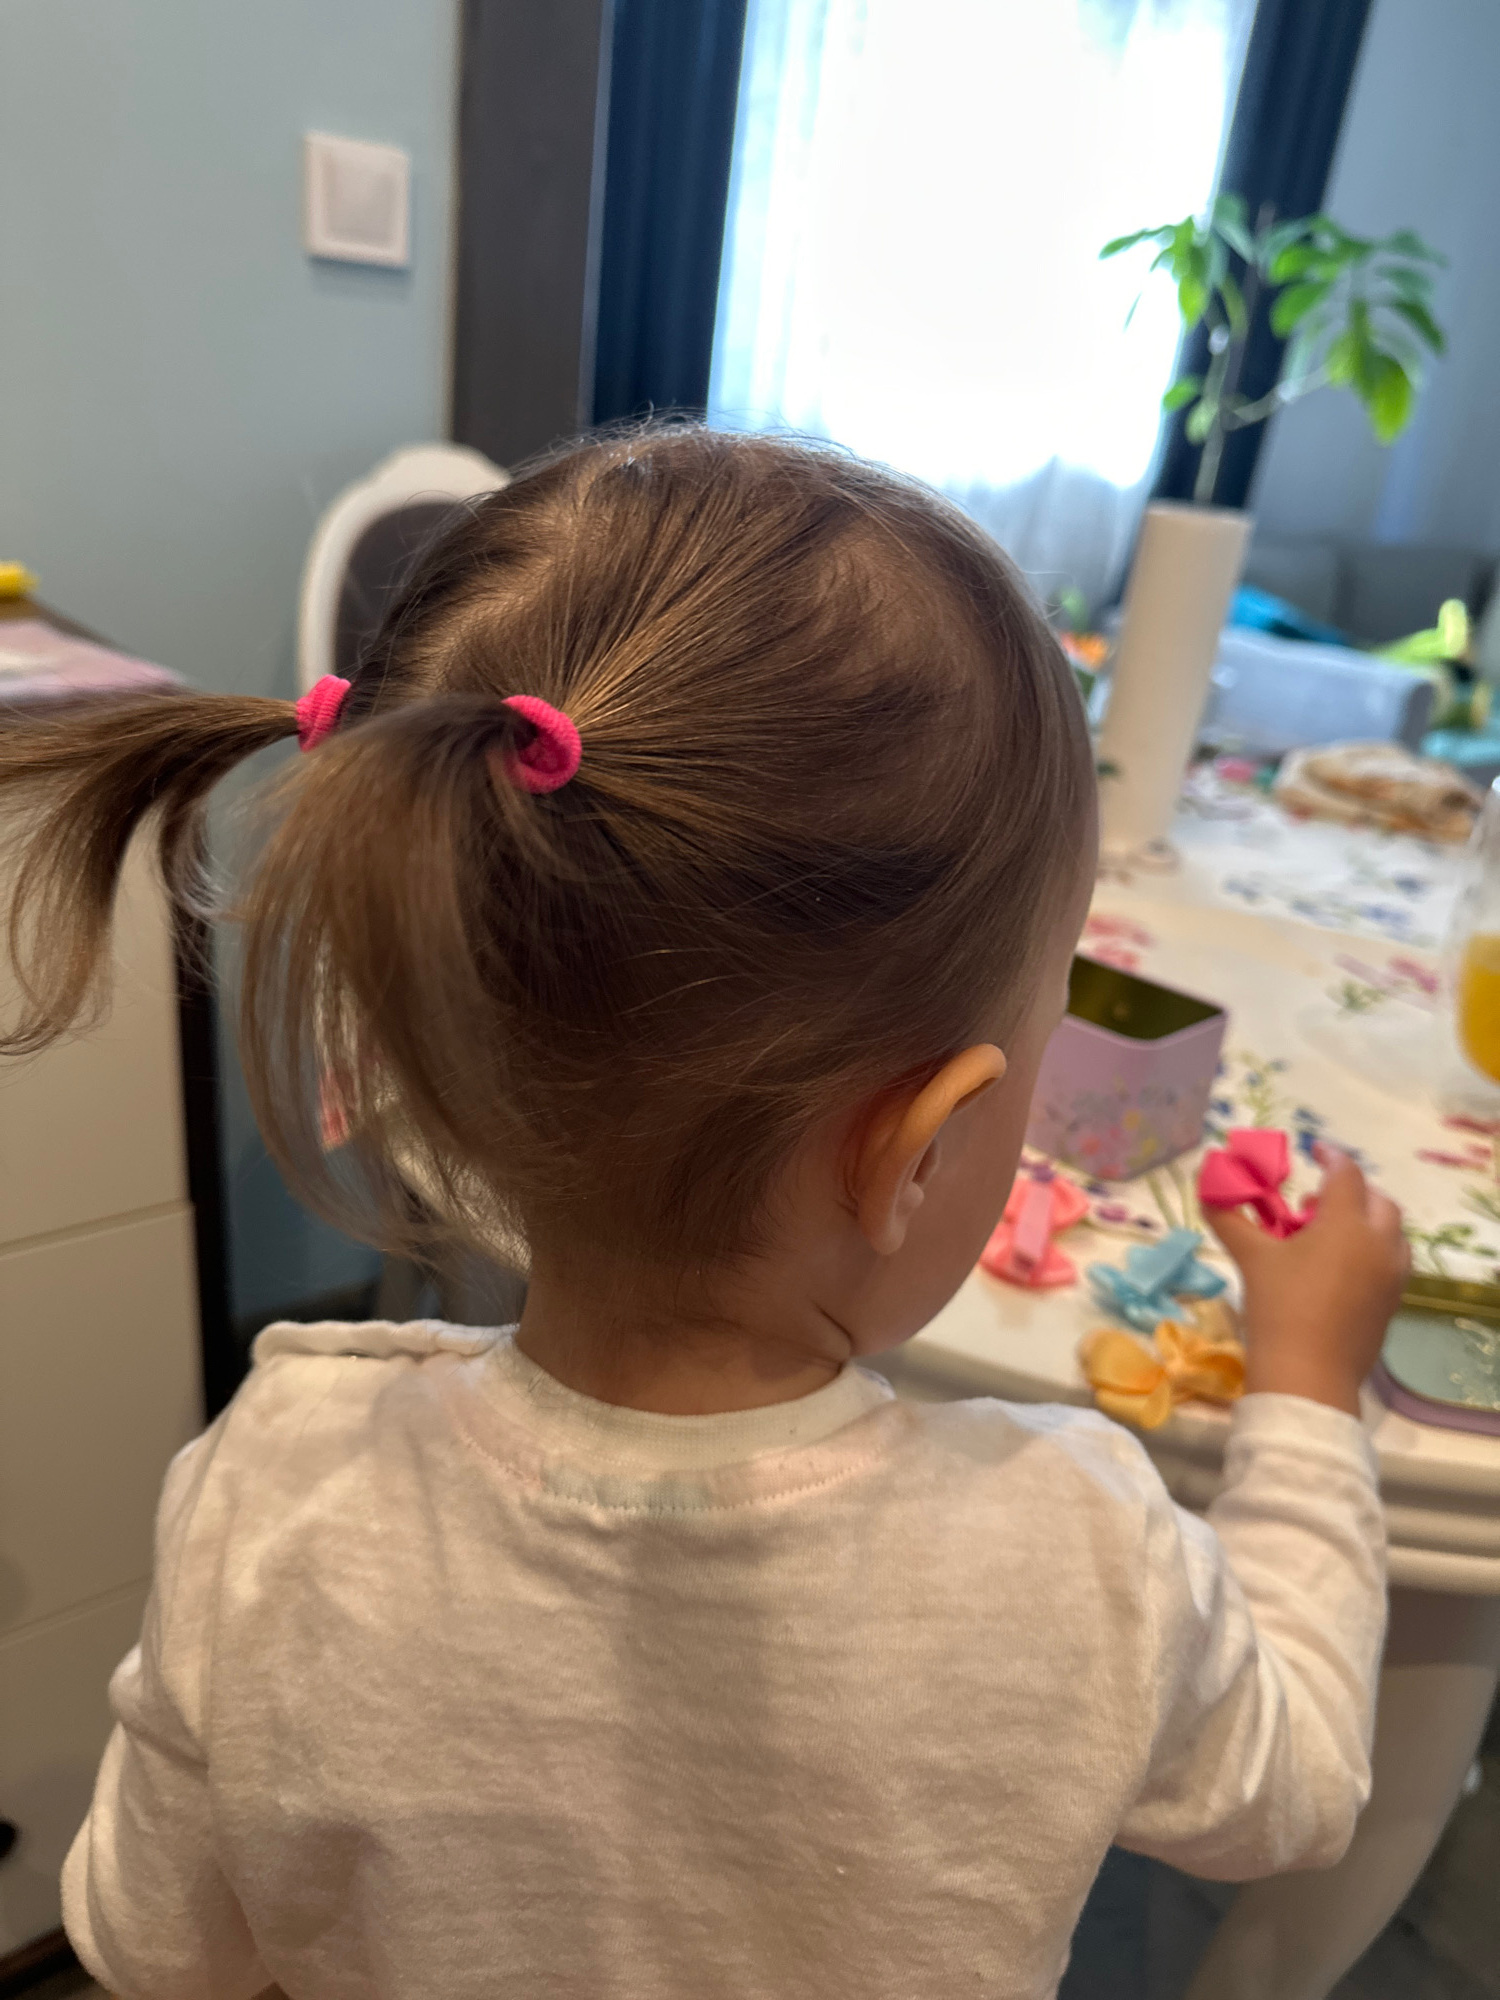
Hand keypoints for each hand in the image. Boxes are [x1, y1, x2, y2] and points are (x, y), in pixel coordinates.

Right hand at [1204, 1149, 1408, 1416]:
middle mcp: (1379, 1244)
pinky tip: (1340, 1269)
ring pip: (1392, 1234)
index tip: (1314, 1150)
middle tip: (1317, 1201)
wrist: (1308, 1376)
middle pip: (1379, 1201)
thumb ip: (1230, 1218)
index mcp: (1347, 1224)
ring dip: (1368, 1222)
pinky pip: (1391, 1263)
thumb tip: (1208, 1189)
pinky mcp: (1392, 1304)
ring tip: (1331, 1235)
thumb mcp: (1251, 1258)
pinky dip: (1372, 1252)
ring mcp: (1391, 1276)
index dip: (1331, 1156)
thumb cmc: (1279, 1308)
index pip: (1347, 1174)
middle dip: (1353, 1192)